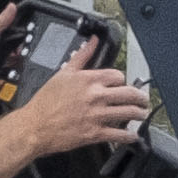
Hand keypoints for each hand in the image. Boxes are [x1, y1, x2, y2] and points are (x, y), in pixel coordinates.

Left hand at [0, 7, 13, 103]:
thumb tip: (11, 8)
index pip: (5, 37)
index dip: (15, 41)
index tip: (21, 44)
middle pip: (9, 56)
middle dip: (12, 60)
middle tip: (11, 61)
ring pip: (7, 72)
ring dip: (6, 75)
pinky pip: (2, 86)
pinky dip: (1, 86)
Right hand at [1, 59, 150, 158]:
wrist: (34, 126)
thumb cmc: (45, 102)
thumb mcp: (63, 73)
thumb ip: (82, 56)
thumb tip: (93, 41)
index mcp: (89, 80)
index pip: (118, 76)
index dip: (122, 80)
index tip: (122, 85)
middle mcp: (96, 96)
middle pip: (130, 94)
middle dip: (141, 97)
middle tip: (143, 100)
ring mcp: (97, 116)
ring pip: (129, 113)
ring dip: (139, 114)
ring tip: (141, 114)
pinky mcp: (95, 133)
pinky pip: (119, 135)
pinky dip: (129, 135)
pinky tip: (132, 135)